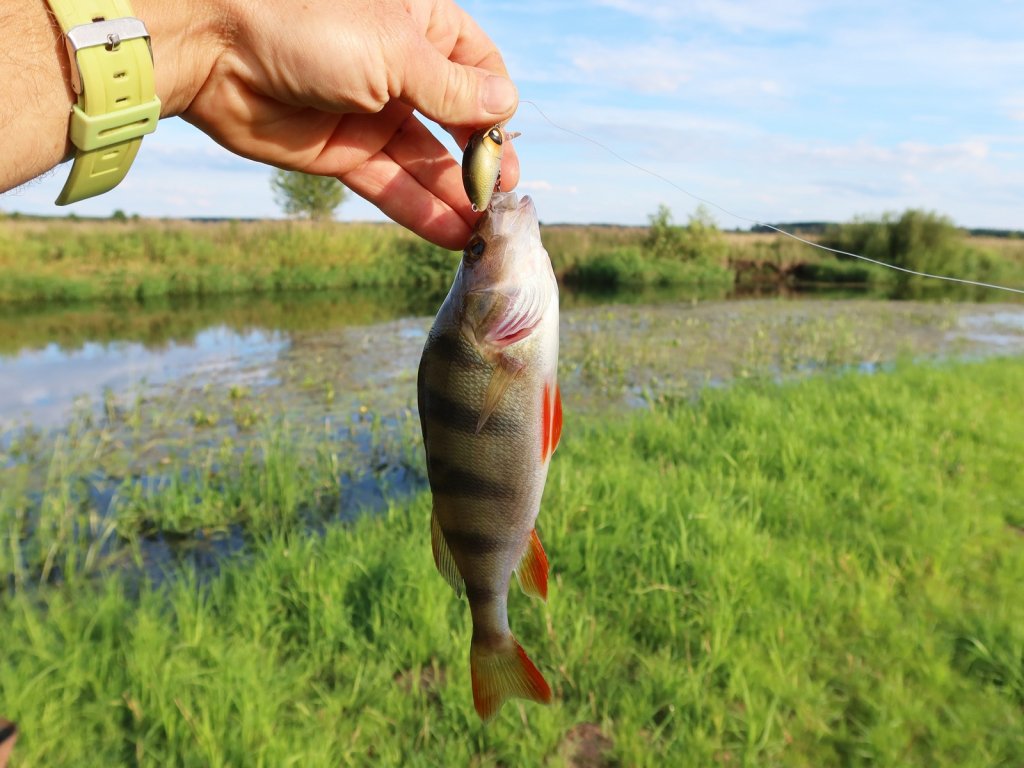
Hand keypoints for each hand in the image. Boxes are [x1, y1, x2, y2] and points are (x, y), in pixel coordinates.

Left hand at [181, 0, 519, 248]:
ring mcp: (373, 115)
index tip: (501, 140)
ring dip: (456, 195)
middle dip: (480, 161)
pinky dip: (421, 210)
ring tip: (485, 231)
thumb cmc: (306, 23)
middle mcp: (401, 72)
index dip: (495, 106)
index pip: (478, 69)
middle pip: (457, 123)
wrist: (215, 49)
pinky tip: (453, 233)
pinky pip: (392, 186)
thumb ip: (452, 88)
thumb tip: (505, 107)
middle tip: (501, 198)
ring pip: (426, 162)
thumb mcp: (395, 52)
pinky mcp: (344, 154)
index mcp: (420, 28)